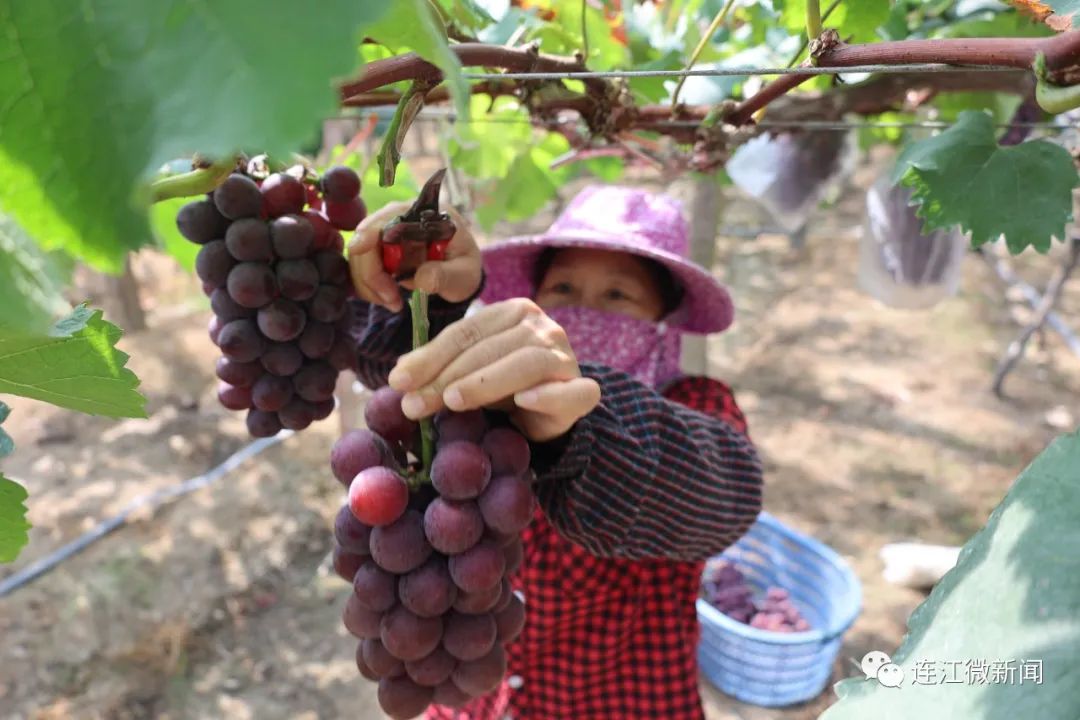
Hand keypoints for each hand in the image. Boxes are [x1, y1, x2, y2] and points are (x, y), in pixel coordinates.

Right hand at [347, 201, 482, 312]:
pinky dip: (369, 286)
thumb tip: (423, 279)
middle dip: (372, 272)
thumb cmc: (463, 269)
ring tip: (393, 302)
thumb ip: (446, 275)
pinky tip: (388, 298)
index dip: (370, 230)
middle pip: (367, 236)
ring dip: (369, 283)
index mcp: (427, 214)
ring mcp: (386, 233)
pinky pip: (362, 266)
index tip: (359, 249)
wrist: (458, 275)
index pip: (392, 215)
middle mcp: (401, 216)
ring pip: (359, 255)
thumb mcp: (464, 275)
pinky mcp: (378, 250)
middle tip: (391, 300)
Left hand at [386, 299, 601, 441]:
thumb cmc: (503, 387)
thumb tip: (398, 376)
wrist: (551, 413)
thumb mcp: (469, 372)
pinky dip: (547, 395)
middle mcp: (543, 328)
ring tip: (453, 402)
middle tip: (415, 404)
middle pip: (488, 349)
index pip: (465, 333)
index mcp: (513, 313)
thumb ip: (440, 369)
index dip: (429, 357)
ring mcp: (565, 357)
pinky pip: (570, 392)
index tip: (398, 382)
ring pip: (525, 364)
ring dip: (486, 384)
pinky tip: (523, 403)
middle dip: (446, 377)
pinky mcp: (584, 390)